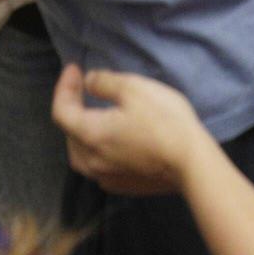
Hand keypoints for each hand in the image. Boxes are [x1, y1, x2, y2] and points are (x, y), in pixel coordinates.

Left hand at [51, 64, 217, 195]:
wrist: (191, 163)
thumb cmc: (164, 120)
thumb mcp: (134, 89)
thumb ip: (105, 82)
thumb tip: (88, 82)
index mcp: (90, 134)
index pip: (61, 111)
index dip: (64, 87)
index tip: (74, 68)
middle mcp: (91, 160)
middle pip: (69, 133)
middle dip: (71, 108)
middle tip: (82, 88)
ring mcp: (106, 176)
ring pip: (81, 153)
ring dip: (81, 131)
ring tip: (92, 115)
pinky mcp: (122, 185)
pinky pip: (98, 166)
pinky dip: (96, 149)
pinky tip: (110, 142)